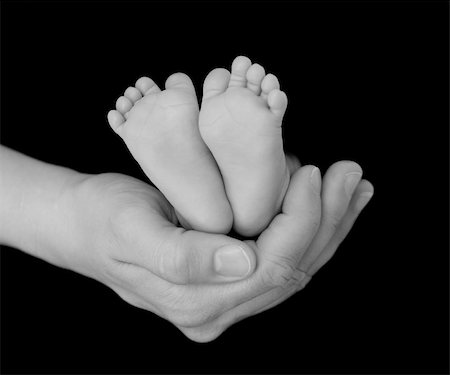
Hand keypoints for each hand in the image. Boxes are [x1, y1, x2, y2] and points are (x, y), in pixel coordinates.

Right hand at [58, 160, 371, 341]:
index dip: (300, 222)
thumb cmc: (101, 220)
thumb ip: (181, 258)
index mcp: (195, 304)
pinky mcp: (230, 276)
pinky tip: (331, 202)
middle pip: (292, 268)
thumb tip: (242, 263)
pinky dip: (312, 226)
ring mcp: (227, 296)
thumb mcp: (131, 231)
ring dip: (329, 222)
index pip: (269, 268)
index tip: (313, 173)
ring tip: (355, 186)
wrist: (84, 225)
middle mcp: (218, 308)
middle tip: (354, 175)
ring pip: (295, 263)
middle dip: (329, 219)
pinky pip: (281, 254)